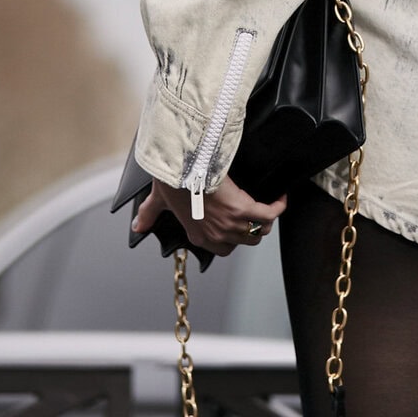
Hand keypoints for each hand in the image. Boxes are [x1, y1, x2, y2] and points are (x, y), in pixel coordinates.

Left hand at [133, 175, 285, 256]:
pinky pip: (269, 215)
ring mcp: (231, 225)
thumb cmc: (171, 182)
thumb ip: (149, 215)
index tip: (238, 224)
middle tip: (257, 214)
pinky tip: (280, 197)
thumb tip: (137, 226)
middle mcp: (217, 234)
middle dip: (254, 230)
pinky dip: (278, 206)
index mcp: (199, 235)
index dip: (234, 237)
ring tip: (270, 205)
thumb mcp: (158, 201)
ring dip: (267, 219)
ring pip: (260, 231)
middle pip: (247, 241)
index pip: (225, 249)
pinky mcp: (244, 210)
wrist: (182, 169)